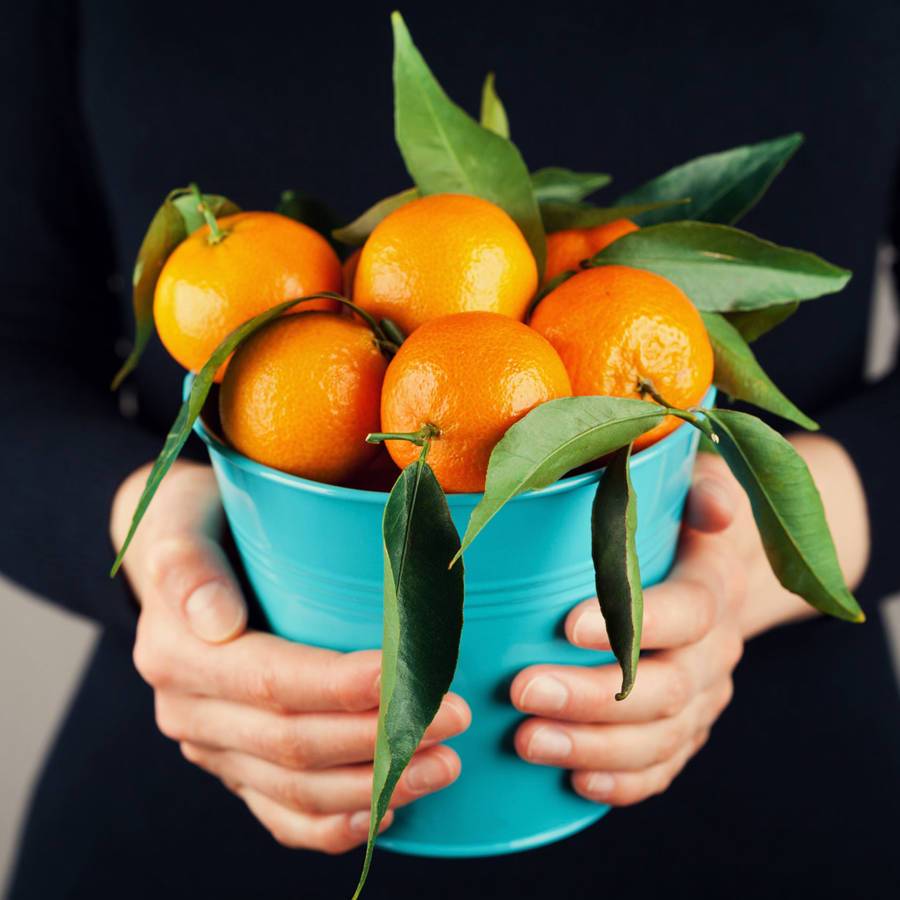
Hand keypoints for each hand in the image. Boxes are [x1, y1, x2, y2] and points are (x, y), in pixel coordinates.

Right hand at [110, 461, 470, 852]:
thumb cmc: (203, 525)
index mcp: (177, 653)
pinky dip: (335, 823)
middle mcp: (188, 710)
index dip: (342, 688)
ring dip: (373, 785)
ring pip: (294, 789)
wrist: (187, 555)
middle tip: (454, 720)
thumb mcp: (184, 521)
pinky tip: (386, 811)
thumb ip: (190, 565)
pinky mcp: (236, 767)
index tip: (407, 678)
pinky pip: (281, 815)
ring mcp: (212, 746)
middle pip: (291, 744)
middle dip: (378, 739)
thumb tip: (216, 621)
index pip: (272, 683)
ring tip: (443, 765)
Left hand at [510, 452, 748, 806]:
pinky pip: (663, 767)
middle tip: (523, 692)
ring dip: (593, 747)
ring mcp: (704, 696)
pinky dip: (623, 783)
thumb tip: (713, 507)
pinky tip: (575, 784)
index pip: (686, 612)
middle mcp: (716, 649)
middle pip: (665, 688)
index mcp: (714, 587)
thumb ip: (702, 490)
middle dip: (591, 697)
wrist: (714, 571)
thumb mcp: (693, 485)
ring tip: (527, 742)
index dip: (634, 623)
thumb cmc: (677, 520)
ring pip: (660, 738)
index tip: (567, 626)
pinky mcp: (687, 727)